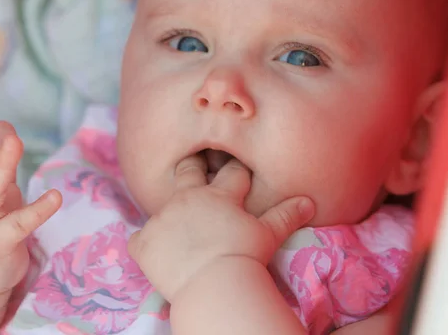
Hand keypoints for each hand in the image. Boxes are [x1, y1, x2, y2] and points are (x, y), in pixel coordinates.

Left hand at [128, 155, 314, 302]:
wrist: (215, 284)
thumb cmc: (245, 256)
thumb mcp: (267, 234)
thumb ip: (285, 215)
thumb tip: (308, 202)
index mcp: (219, 195)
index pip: (230, 172)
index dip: (234, 169)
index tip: (233, 164)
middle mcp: (187, 199)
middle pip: (188, 170)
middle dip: (192, 165)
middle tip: (193, 164)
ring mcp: (162, 218)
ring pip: (161, 207)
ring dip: (169, 214)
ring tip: (173, 223)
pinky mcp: (145, 243)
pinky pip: (139, 239)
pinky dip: (146, 245)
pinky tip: (153, 253)